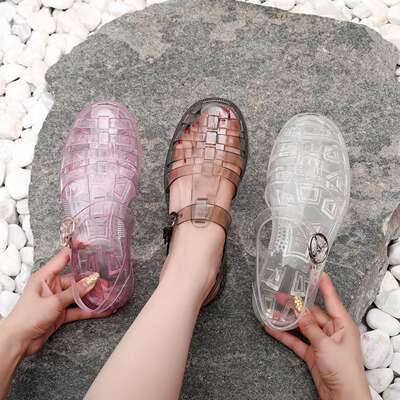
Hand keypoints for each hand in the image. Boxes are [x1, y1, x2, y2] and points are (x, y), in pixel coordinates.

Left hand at [1, 248, 110, 355]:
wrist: (18, 342)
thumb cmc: (28, 317)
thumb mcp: (54, 302)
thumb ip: (74, 292)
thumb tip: (92, 281)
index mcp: (45, 277)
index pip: (63, 259)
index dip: (77, 252)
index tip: (91, 247)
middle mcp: (51, 286)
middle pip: (75, 280)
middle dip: (91, 282)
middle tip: (107, 282)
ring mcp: (56, 300)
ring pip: (78, 295)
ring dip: (92, 297)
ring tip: (108, 296)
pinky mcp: (60, 313)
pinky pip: (77, 309)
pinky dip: (88, 310)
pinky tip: (101, 311)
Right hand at [264, 273, 369, 399]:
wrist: (343, 397)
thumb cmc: (344, 371)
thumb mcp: (325, 345)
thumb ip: (310, 327)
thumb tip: (298, 311)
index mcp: (342, 324)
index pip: (331, 299)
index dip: (323, 285)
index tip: (316, 272)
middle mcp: (332, 330)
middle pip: (311, 312)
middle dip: (295, 305)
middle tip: (280, 296)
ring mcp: (321, 341)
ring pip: (301, 325)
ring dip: (287, 319)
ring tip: (272, 310)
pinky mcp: (312, 353)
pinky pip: (296, 340)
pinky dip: (284, 334)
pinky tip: (272, 328)